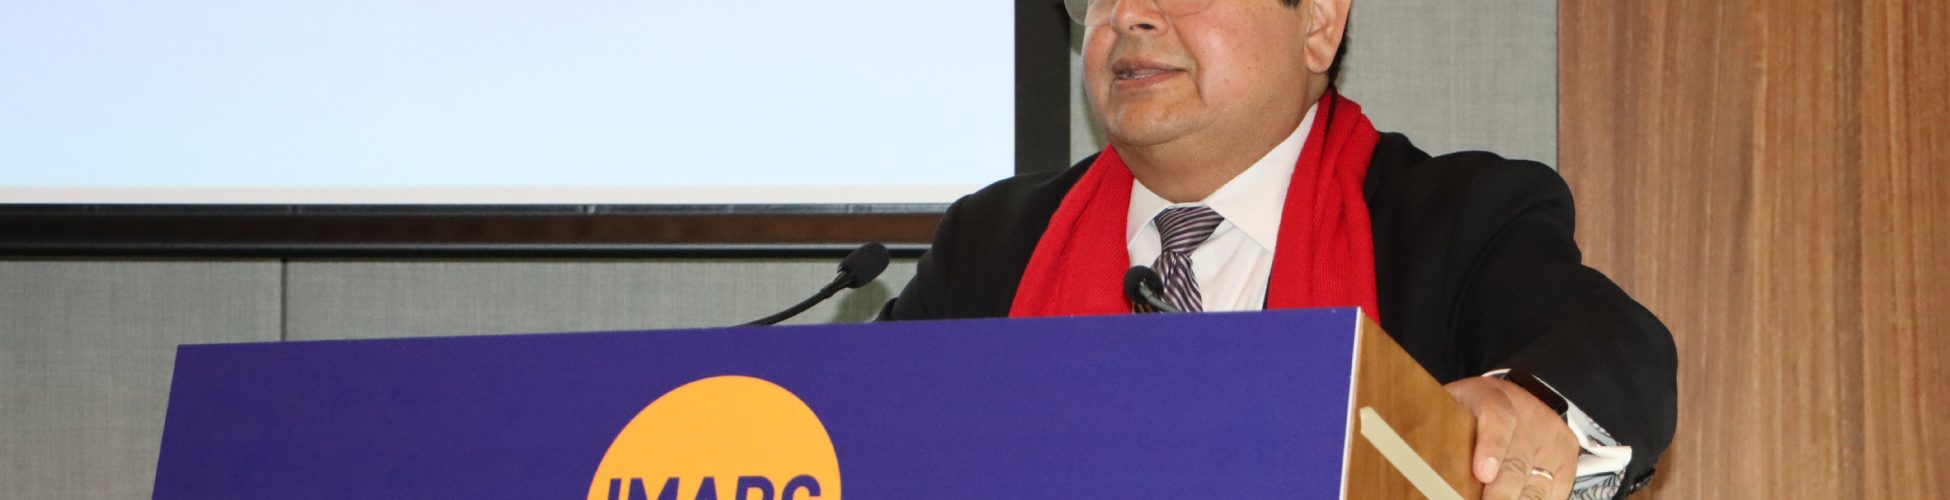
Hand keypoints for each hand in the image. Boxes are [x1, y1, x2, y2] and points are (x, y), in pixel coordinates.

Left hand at [1444, 376, 1577, 499]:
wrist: (1511, 399)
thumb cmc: (1472, 411)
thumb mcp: (1451, 409)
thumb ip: (1441, 432)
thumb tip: (1422, 466)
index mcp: (1492, 397)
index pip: (1497, 419)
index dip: (1491, 447)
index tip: (1482, 474)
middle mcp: (1528, 414)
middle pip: (1517, 463)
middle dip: (1499, 495)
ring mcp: (1551, 435)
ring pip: (1536, 484)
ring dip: (1515, 499)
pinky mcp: (1566, 455)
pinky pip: (1554, 491)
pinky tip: (1516, 499)